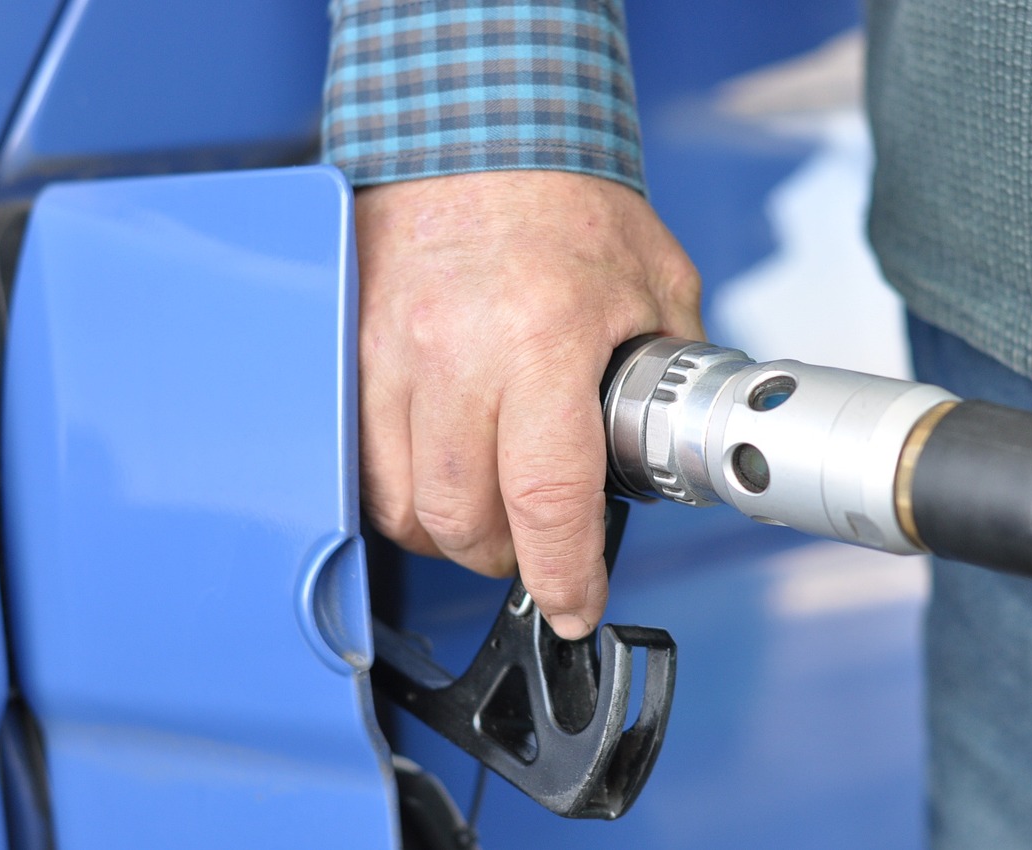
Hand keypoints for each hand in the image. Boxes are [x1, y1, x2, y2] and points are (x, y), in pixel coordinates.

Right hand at [354, 170, 702, 638]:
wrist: (475, 131)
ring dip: (448, 532)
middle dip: (506, 558)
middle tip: (534, 544)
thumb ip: (672, 370)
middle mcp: (455, 354)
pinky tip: (437, 470)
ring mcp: (390, 354)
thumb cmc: (567, 200)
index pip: (548, 499)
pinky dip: (400, 491)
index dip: (563, 575)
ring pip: (402, 504)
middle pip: (461, 521)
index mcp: (544, 340)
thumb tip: (679, 439)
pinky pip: (360, 460)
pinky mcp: (352, 350)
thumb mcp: (655, 283)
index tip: (574, 605)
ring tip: (487, 507)